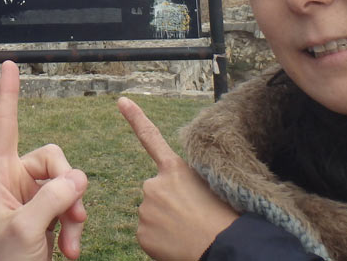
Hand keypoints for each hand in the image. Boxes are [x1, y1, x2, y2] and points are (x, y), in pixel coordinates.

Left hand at [0, 61, 87, 260]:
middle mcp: (12, 179)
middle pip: (53, 158)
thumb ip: (53, 199)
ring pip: (66, 182)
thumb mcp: (25, 230)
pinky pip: (69, 202)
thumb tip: (78, 177)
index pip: (4, 125)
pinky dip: (73, 226)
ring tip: (70, 244)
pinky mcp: (43, 212)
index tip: (9, 64)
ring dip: (73, 213)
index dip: (8, 93)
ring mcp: (29, 196)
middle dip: (69, 187)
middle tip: (75, 218)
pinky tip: (69, 250)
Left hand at [118, 97, 238, 260]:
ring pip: (152, 214)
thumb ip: (186, 181)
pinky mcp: (142, 232)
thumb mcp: (210, 185)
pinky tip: (177, 244)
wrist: (224, 248)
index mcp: (175, 169)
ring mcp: (145, 208)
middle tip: (191, 218)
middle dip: (168, 203)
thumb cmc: (225, 219)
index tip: (121, 100)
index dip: (135, 118)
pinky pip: (149, 235)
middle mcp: (154, 184)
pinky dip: (160, 241)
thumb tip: (177, 191)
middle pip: (155, 191)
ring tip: (189, 232)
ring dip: (165, 223)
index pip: (151, 138)